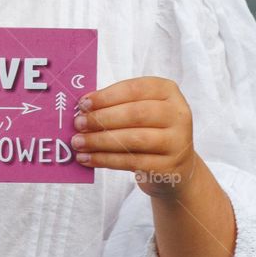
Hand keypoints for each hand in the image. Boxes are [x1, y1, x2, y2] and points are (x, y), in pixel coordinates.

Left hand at [71, 76, 196, 198]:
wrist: (176, 167)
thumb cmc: (149, 131)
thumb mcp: (140, 111)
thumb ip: (116, 105)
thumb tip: (82, 109)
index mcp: (167, 91)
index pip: (135, 89)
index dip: (106, 96)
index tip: (83, 104)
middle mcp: (177, 114)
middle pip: (135, 114)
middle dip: (102, 119)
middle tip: (78, 123)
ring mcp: (177, 142)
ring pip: (133, 139)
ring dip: (100, 141)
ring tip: (78, 142)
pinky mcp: (169, 166)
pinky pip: (131, 161)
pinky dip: (105, 160)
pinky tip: (87, 159)